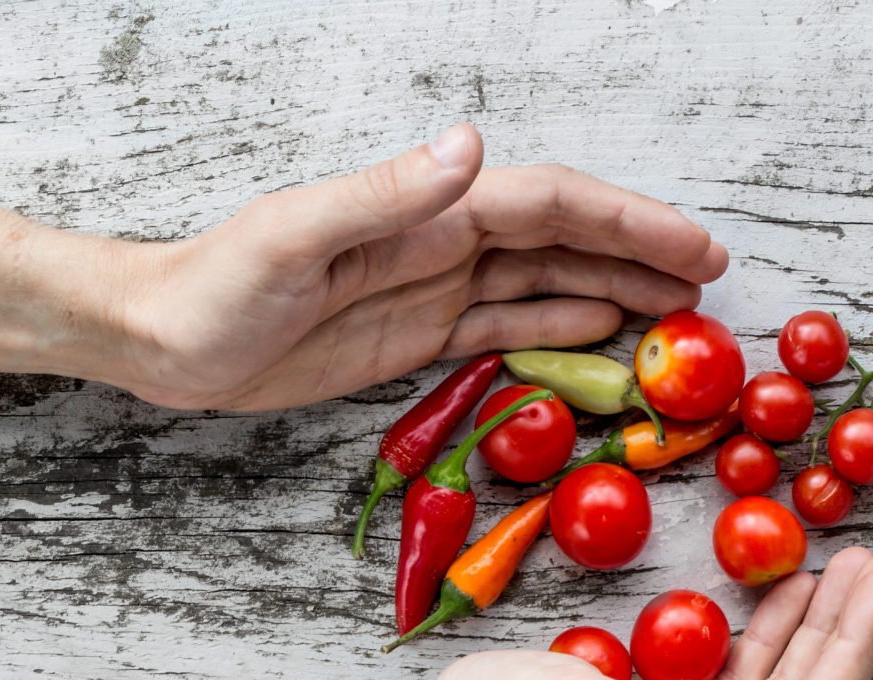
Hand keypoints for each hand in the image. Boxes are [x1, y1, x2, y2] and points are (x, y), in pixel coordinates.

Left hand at [107, 124, 727, 409]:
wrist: (162, 338)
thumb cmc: (212, 286)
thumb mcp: (291, 237)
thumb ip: (382, 196)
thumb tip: (470, 148)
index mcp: (421, 212)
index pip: (545, 206)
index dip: (624, 222)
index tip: (690, 249)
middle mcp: (437, 243)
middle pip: (561, 241)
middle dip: (638, 254)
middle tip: (711, 286)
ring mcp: (428, 290)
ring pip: (542, 283)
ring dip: (611, 292)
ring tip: (676, 314)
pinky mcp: (411, 337)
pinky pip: (500, 328)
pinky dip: (555, 329)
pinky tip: (598, 333)